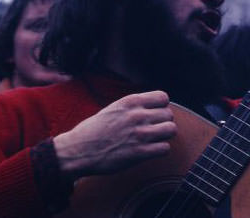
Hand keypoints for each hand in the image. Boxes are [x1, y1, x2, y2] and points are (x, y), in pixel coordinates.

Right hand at [52, 91, 175, 179]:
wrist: (78, 150)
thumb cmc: (93, 130)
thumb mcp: (114, 108)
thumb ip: (133, 107)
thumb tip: (152, 107)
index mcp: (130, 102)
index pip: (163, 97)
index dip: (161, 106)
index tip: (155, 113)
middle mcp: (137, 115)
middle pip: (169, 114)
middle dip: (163, 122)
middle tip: (154, 129)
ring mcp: (140, 134)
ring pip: (171, 130)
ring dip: (164, 136)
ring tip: (154, 139)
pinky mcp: (140, 152)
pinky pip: (165, 148)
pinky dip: (159, 150)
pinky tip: (149, 150)